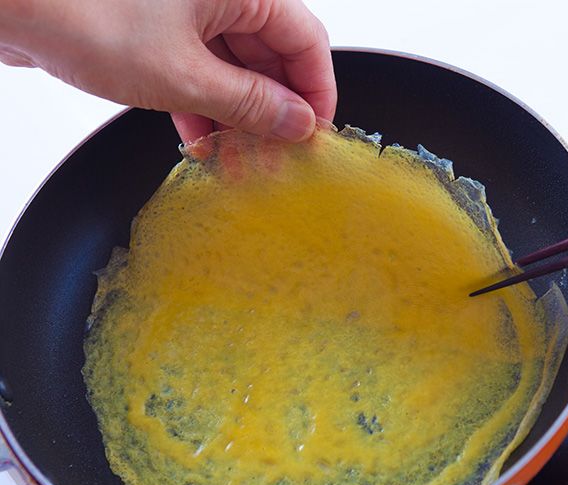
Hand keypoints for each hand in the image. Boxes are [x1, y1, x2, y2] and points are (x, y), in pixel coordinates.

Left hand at [0, 0, 335, 142]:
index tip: (313, 137)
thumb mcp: (183, 75)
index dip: (315, 94)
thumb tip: (296, 124)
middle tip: (274, 161)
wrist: (10, 0)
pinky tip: (202, 141)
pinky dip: (204, 105)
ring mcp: (189, 9)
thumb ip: (250, 105)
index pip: (306, 42)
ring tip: (239, 163)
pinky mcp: (160, 27)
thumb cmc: (83, 10)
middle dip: (272, 115)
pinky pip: (199, 69)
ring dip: (237, 118)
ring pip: (235, 69)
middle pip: (271, 58)